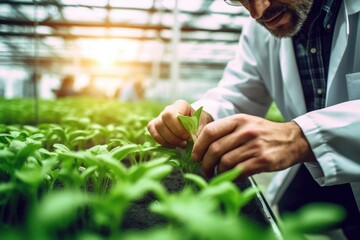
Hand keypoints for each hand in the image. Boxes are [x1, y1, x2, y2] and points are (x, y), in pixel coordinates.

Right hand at [147, 99, 212, 147]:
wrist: (196, 125)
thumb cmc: (199, 124)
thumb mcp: (202, 126)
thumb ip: (197, 131)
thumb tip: (192, 139)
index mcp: (181, 105)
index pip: (170, 115)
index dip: (178, 128)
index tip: (188, 137)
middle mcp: (168, 109)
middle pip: (161, 121)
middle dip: (173, 136)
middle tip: (184, 143)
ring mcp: (160, 117)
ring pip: (156, 127)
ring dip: (169, 140)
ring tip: (180, 145)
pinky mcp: (156, 126)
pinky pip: (154, 134)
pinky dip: (163, 142)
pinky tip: (173, 145)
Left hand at [192, 114, 315, 177]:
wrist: (292, 139)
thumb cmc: (263, 132)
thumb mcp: (245, 123)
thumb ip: (226, 130)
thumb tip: (200, 144)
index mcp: (238, 120)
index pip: (210, 131)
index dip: (198, 146)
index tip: (195, 156)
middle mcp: (245, 131)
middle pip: (215, 149)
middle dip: (205, 163)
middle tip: (204, 169)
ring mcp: (255, 146)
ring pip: (225, 162)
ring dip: (217, 171)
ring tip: (217, 174)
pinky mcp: (263, 161)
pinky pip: (238, 171)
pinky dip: (230, 176)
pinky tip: (230, 176)